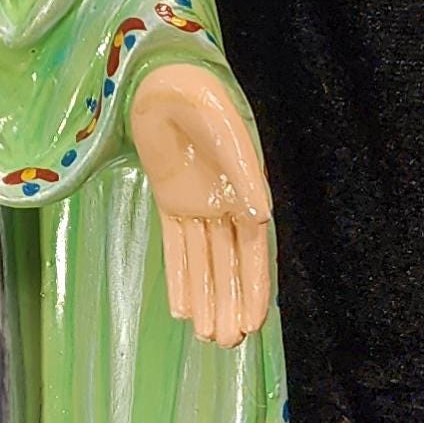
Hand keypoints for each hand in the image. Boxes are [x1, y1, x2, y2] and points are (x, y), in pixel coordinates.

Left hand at [126, 64, 273, 345]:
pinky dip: (179, 276)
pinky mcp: (170, 198)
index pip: (252, 252)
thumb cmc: (202, 99)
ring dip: (206, 297)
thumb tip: (261, 219)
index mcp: (246, 191)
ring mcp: (197, 203)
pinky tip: (180, 307)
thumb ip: (244, 176)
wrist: (163, 79)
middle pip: (228, 264)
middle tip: (227, 343)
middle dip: (228, 302)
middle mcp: (224, 204)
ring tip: (208, 336)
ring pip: (203, 261)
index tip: (255, 323)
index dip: (254, 287)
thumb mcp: (226, 134)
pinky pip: (175, 245)